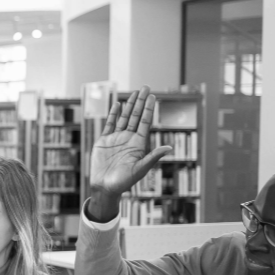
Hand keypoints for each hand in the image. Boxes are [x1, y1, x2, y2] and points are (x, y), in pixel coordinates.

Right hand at [88, 86, 171, 219]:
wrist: (104, 187)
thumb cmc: (124, 182)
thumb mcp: (140, 169)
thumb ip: (153, 157)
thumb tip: (170, 147)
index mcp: (139, 144)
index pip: (145, 122)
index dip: (148, 109)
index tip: (153, 96)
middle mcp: (129, 139)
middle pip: (135, 116)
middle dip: (140, 102)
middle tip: (145, 87)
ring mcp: (116, 139)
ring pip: (124, 118)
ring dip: (129, 105)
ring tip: (134, 93)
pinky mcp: (104, 141)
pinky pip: (109, 124)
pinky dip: (113, 114)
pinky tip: (117, 105)